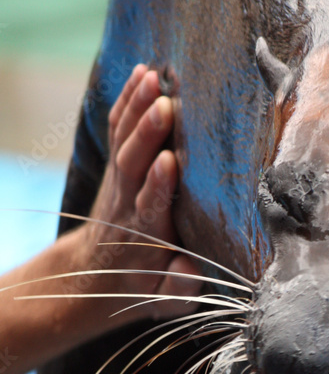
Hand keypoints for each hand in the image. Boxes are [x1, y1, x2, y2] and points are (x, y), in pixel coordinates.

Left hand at [72, 64, 200, 323]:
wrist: (94, 273)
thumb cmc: (142, 285)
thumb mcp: (164, 300)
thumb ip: (178, 289)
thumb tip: (187, 270)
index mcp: (146, 234)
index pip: (150, 205)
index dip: (157, 184)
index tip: (167, 162)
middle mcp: (128, 202)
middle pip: (133, 163)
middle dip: (147, 134)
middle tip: (165, 106)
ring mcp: (119, 180)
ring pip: (124, 138)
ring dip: (137, 107)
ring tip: (154, 77)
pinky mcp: (117, 165)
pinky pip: (119, 127)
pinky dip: (128, 99)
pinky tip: (142, 73)